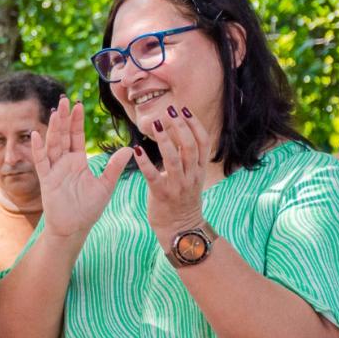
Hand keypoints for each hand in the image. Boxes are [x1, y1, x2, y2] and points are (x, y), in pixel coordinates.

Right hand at [32, 97, 132, 239]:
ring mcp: (54, 170)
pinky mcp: (47, 180)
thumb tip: (130, 148)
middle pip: (63, 135)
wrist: (74, 227)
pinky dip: (38, 149)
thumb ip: (114, 167)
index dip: (77, 121)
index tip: (79, 105)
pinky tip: (37, 135)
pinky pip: (41, 162)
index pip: (76, 136)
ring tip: (56, 112)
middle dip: (64, 118)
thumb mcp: (105, 186)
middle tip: (65, 99)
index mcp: (78, 161)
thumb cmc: (88, 209)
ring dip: (53, 128)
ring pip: (53, 144)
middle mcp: (64, 162)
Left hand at [133, 105, 207, 242]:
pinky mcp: (162, 194)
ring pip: (174, 158)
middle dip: (180, 126)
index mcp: (199, 169)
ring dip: (165, 139)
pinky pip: (153, 175)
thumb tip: (178, 131)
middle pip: (190, 146)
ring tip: (156, 124)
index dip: (194, 124)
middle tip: (168, 110)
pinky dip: (144, 162)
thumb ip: (186, 157)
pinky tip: (136, 150)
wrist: (180, 228)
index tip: (184, 109)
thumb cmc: (182, 199)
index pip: (203, 141)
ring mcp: (178, 185)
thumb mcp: (191, 176)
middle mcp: (192, 175)